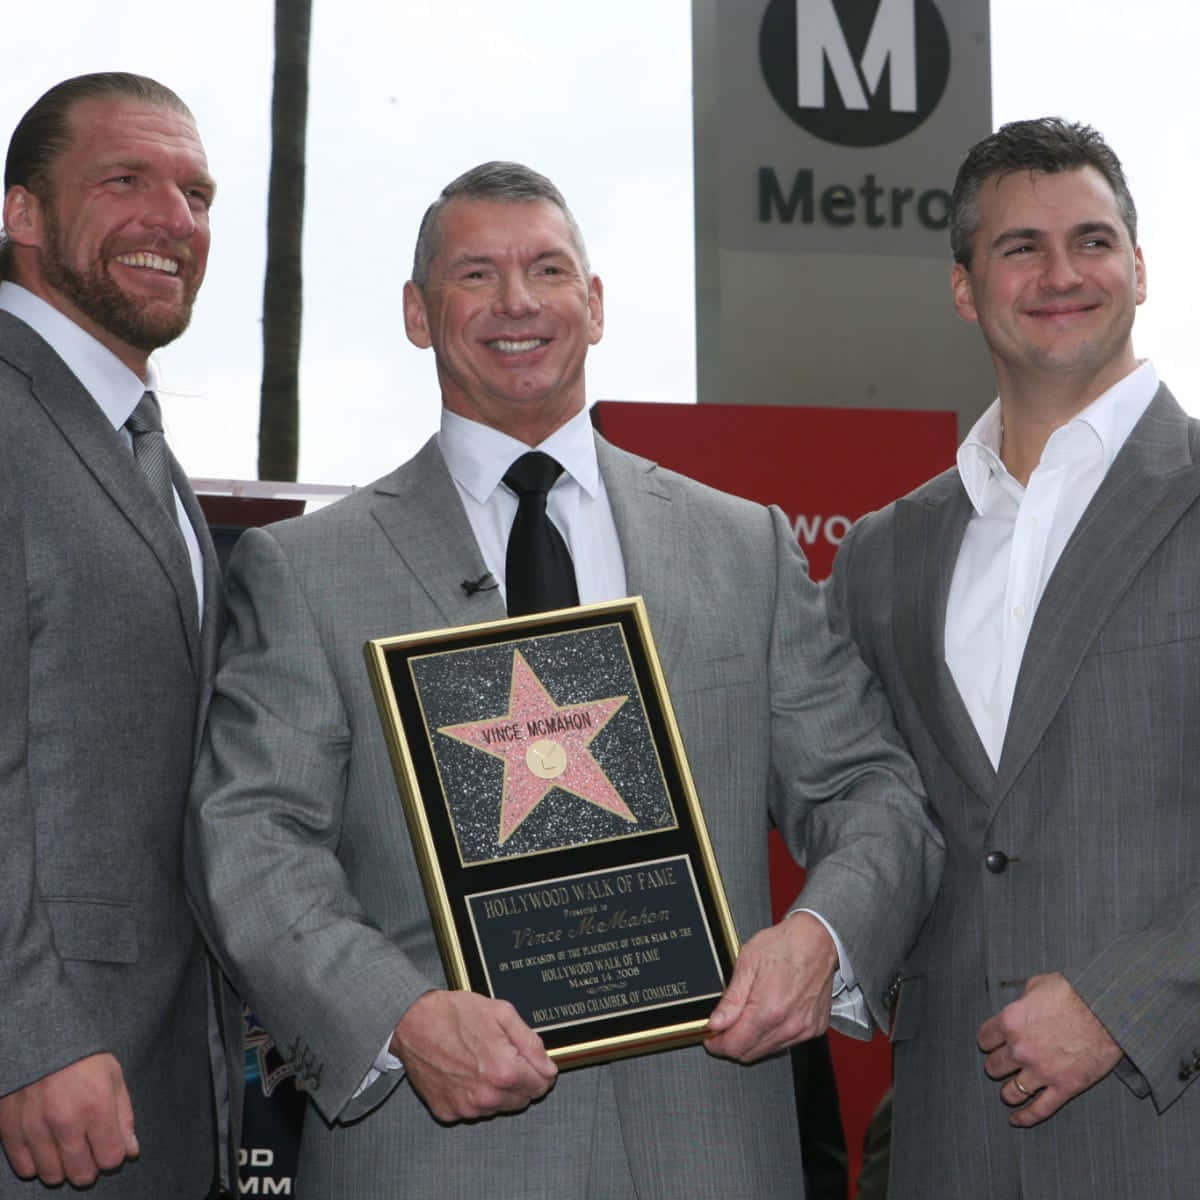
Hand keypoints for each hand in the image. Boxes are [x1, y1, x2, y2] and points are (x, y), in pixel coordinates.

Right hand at [0, 1052, 137, 1186]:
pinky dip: (36, 1165)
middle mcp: (65, 1121)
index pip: (110, 1158)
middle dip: (90, 1168)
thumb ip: (123, 1117)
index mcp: (97, 1105)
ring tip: (66, 1150)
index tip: (109, 1146)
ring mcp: (35, 1127)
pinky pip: (25, 1168)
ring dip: (63, 1169)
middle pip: (82, 1173)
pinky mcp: (10, 1129)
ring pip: (52, 1175)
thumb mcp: (114, 1077)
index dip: (112, 1156)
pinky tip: (45, 1148)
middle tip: (88, 1153)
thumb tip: (131, 1152)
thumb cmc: (83, 1057)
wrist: (40, 1039)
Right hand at [390, 990, 556, 1122]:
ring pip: (499, 1106)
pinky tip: (464, 1071)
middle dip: (520, 1079)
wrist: (412, 1022)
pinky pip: (473, 1110)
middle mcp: (486, 1096)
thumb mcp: (502, 1013)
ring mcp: (466, 1108)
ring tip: (480, 1060)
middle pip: (523, 1100)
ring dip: (497, 1089)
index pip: (542, 1086)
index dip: (540, 1070)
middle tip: (503, 1055)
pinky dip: (473, 1095)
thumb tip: (548, 1067)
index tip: (532, 1060)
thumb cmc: (454, 1014)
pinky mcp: (448, 1112)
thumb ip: (531, 1042)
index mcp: (504, 1072)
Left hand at [705, 911, 836, 1061]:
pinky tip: (769, 1015)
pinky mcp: (814, 1028)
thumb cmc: (785, 944)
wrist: (818, 939)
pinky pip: (787, 1043)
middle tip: (724, 1026)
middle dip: (732, 1043)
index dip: (717, 1044)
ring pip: (768, 1051)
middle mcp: (788, 1025)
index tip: (710, 1037)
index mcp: (768, 1010)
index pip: (735, 1046)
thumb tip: (715, 1022)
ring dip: (753, 1040)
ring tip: (747, 1015)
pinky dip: (773, 1035)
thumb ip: (731, 999)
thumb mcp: (748, 963)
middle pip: (750, 1054)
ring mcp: (804, 1029)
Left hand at [977, 972, 1122, 1127]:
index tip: (994, 1042)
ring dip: (1008, 1091)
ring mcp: (1042, 1071)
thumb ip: (1022, 1000)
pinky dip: (1025, 1118)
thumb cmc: (1075, 992)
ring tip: (1010, 1088)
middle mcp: (1021, 1049)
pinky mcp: (1064, 1087)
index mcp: (1011, 1021)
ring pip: (1011, 1092)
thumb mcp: (1038, 985)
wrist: (1109, 1010)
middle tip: (1005, 1062)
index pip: (984, 1039)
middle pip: (993, 1066)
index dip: (989, 1041)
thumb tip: (1019, 1005)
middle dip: (998, 1064)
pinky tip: (1016, 1119)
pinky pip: (1038, 1110)